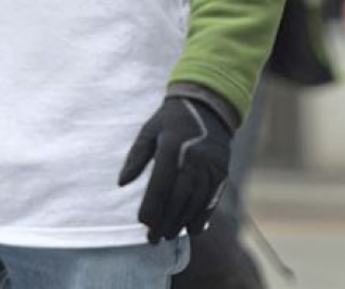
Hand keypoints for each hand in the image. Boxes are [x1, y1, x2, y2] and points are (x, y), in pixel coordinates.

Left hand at [117, 96, 231, 242]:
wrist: (207, 107)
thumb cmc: (170, 120)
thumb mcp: (149, 130)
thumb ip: (136, 156)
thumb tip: (122, 182)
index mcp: (172, 145)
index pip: (162, 182)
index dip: (153, 204)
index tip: (143, 221)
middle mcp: (194, 158)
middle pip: (179, 196)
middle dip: (166, 220)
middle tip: (153, 238)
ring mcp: (211, 167)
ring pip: (196, 201)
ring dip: (182, 222)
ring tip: (169, 235)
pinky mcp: (222, 173)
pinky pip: (212, 199)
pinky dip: (202, 216)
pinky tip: (192, 229)